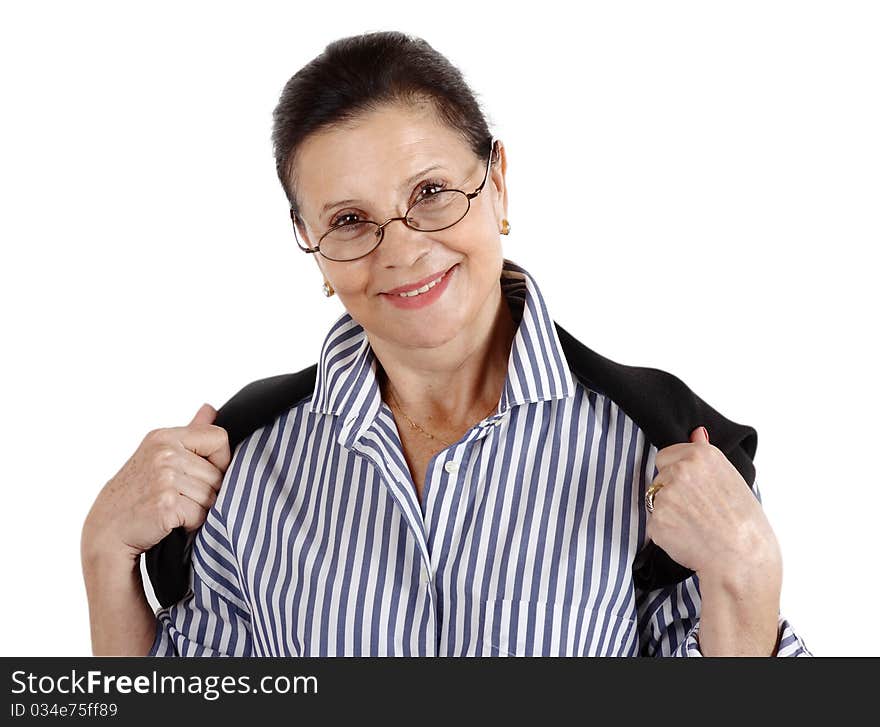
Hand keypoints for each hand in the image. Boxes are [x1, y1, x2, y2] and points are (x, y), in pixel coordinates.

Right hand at [82, 403, 230, 563]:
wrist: (106, 531)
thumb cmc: (134, 494)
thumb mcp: (158, 454)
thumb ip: (190, 431)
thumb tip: (209, 408)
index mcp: (164, 437)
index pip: (218, 438)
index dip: (218, 460)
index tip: (199, 474)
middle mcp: (164, 453)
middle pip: (218, 473)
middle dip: (206, 492)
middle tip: (177, 498)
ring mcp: (164, 477)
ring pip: (212, 496)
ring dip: (197, 509)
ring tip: (171, 509)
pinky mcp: (166, 503)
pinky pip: (201, 515)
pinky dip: (190, 525)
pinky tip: (168, 521)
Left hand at [645, 426, 781, 585]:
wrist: (743, 560)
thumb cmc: (744, 522)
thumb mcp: (731, 478)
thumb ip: (705, 453)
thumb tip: (696, 431)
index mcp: (701, 455)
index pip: (666, 456)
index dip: (678, 474)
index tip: (695, 490)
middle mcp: (681, 470)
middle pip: (659, 477)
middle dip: (671, 492)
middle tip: (698, 511)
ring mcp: (667, 496)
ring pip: (655, 501)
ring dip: (668, 512)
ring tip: (696, 525)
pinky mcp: (657, 521)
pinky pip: (654, 524)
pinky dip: (666, 533)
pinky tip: (689, 538)